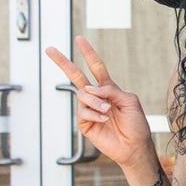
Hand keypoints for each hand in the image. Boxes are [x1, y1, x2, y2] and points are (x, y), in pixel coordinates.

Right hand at [47, 38, 158, 183]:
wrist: (134, 146)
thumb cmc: (136, 124)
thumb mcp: (129, 101)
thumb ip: (112, 90)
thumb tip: (92, 88)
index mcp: (108, 89)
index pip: (96, 67)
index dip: (88, 53)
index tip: (79, 39)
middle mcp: (97, 97)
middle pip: (76, 76)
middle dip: (63, 62)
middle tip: (49, 49)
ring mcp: (89, 109)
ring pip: (83, 95)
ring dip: (96, 102)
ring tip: (108, 111)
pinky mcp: (85, 123)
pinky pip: (83, 112)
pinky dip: (94, 114)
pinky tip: (104, 120)